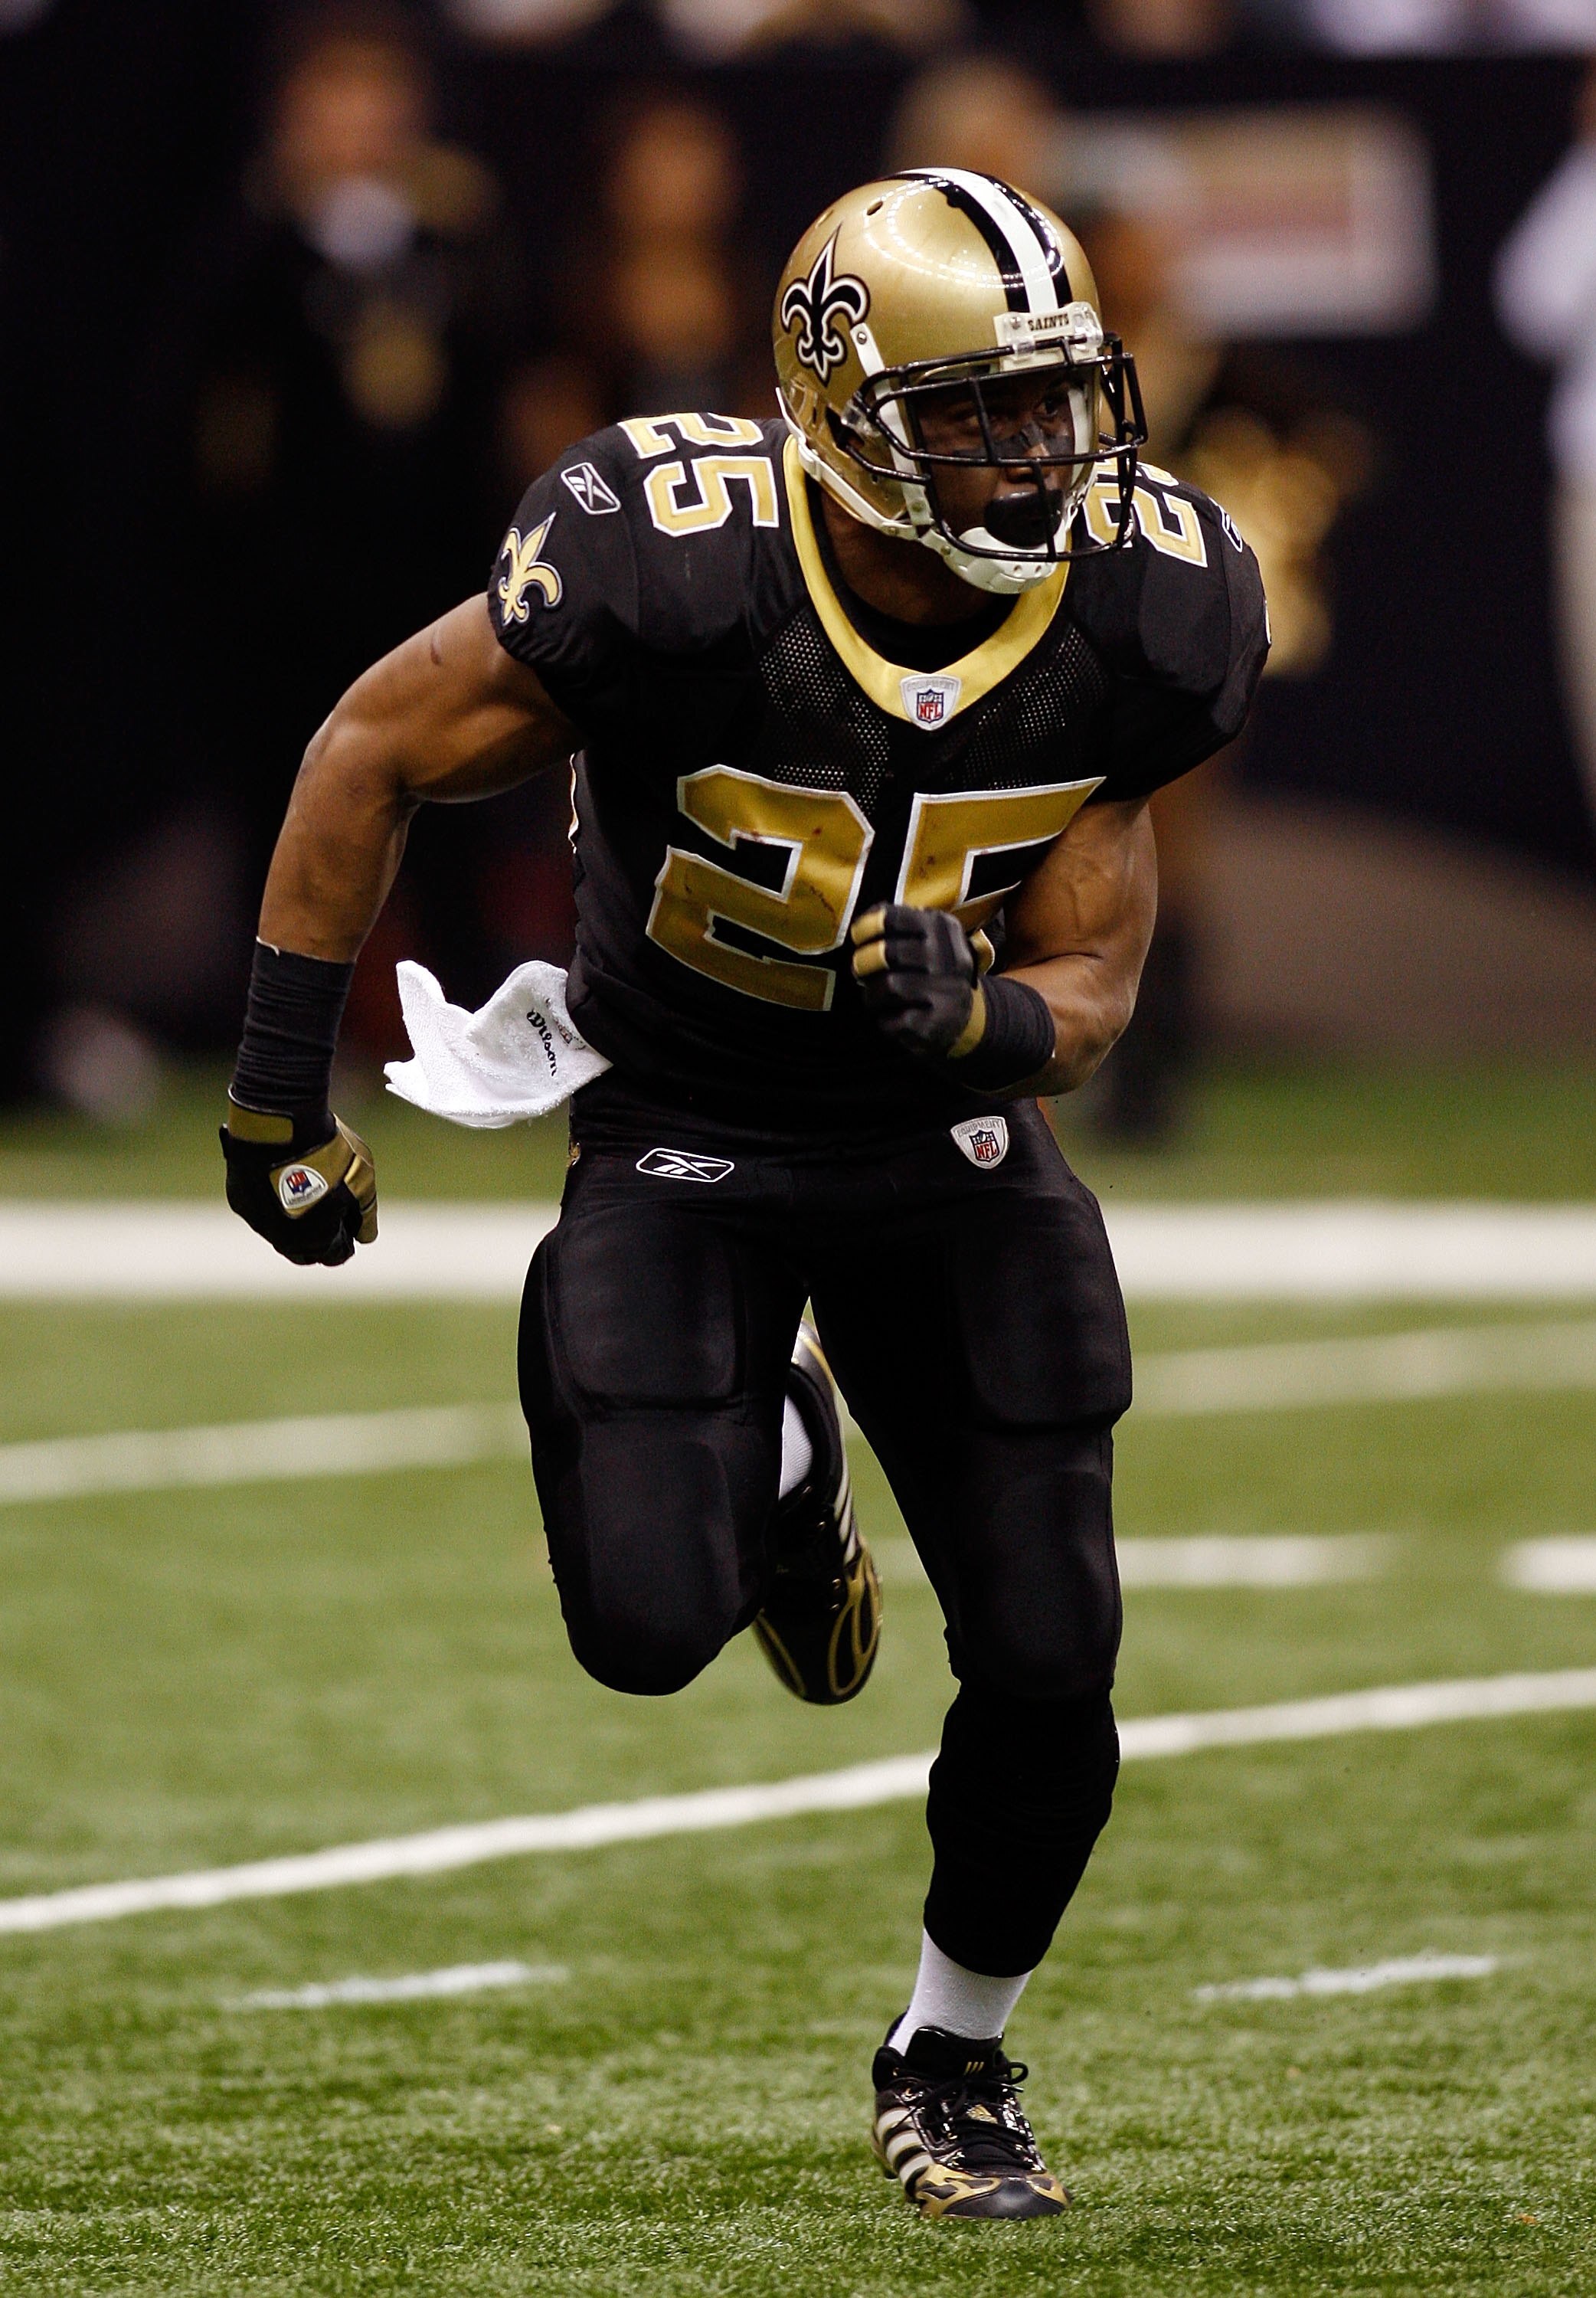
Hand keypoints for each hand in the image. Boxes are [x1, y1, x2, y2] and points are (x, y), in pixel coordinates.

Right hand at [220, 1101, 377, 1266]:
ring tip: (308, 1195)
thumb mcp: (361, 1183)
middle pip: (304, 1252)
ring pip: (278, 1232)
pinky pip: (260, 1210)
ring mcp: (256, 1219)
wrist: (279, 1122)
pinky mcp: (239, 1198)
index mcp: (314, 1240)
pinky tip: (282, 1180)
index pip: (335, 1256)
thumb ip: (365, 1215)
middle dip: (320, 1241)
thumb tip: (365, 1236)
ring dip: (294, 1223)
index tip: (350, 1225)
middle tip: (332, 1217)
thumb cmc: (326, 1153)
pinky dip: (273, 1203)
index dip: (346, 1242)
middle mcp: (281, 1238)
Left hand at [850, 904, 985, 1061]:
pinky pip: (893, 1020)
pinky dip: (885, 1021)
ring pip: (889, 985)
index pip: (893, 919)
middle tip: (860, 972)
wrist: (961, 1016)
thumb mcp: (921, 938)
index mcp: (942, 928)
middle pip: (888, 953)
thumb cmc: (928, 971)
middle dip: (864, 963)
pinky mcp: (937, 1023)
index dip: (867, 927)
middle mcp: (949, 956)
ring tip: (877, 997)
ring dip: (872, 994)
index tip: (858, 937)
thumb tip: (860, 926)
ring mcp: (947, 991)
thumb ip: (894, 926)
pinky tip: (894, 1018)